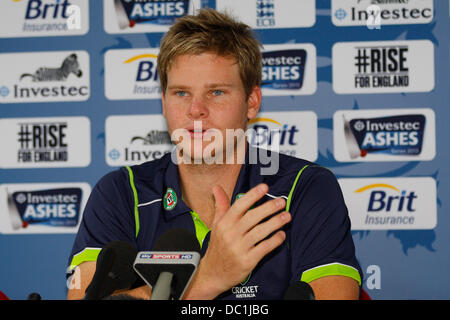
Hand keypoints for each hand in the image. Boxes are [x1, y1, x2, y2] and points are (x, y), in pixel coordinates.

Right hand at [184, 183, 289, 298]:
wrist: (212, 273)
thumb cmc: (218, 246)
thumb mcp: (216, 225)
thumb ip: (220, 205)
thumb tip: (216, 187)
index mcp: (224, 223)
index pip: (239, 205)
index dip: (253, 195)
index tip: (265, 187)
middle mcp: (230, 234)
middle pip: (252, 217)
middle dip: (269, 208)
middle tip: (282, 201)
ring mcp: (239, 248)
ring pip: (260, 232)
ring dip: (275, 222)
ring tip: (287, 216)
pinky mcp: (247, 261)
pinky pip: (264, 248)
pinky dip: (274, 241)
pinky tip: (281, 234)